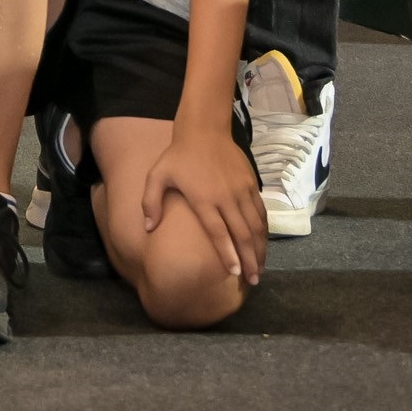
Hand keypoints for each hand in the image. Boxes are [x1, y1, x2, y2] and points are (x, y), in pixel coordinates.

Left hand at [146, 121, 266, 284]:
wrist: (204, 130)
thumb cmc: (178, 155)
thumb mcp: (158, 175)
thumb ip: (151, 202)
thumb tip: (147, 228)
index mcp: (204, 198)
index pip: (218, 232)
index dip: (227, 253)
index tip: (234, 272)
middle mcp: (226, 197)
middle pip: (241, 234)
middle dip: (249, 259)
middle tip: (252, 280)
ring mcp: (242, 190)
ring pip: (255, 225)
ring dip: (260, 248)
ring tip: (260, 268)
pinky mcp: (251, 184)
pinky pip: (261, 211)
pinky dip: (264, 230)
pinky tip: (263, 243)